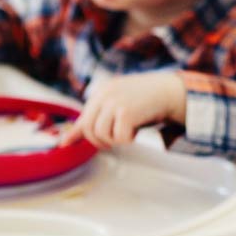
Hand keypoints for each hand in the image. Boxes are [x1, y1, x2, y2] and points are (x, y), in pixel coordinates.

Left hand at [61, 72, 185, 148]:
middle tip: (114, 141)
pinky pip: (119, 137)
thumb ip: (100, 115)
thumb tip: (69, 138)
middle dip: (100, 141)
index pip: (83, 117)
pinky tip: (137, 131)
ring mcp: (115, 103)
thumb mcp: (120, 102)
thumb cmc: (147, 99)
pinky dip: (129, 139)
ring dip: (116, 140)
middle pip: (89, 128)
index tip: (65, 145)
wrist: (170, 91)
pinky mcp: (126, 112)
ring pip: (102, 134)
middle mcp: (105, 95)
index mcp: (102, 91)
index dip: (76, 133)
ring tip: (129, 133)